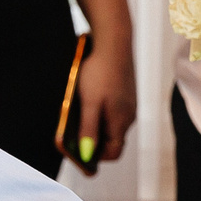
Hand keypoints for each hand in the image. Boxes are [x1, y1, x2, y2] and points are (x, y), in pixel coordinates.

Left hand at [72, 35, 137, 168]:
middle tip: (72, 134)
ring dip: (95, 124)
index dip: (96, 157)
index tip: (78, 154)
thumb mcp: (89, 103)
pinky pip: (112, 110)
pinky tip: (89, 98)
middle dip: (93, 140)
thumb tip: (87, 154)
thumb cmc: (99, 72)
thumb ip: (89, 129)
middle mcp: (128, 116)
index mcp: (121, 122)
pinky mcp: (125, 93)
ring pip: (111, 124)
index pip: (113, 153)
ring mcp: (128, 104)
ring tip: (78, 113)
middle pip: (111, 140)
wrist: (114, 42)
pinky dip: (100, 111)